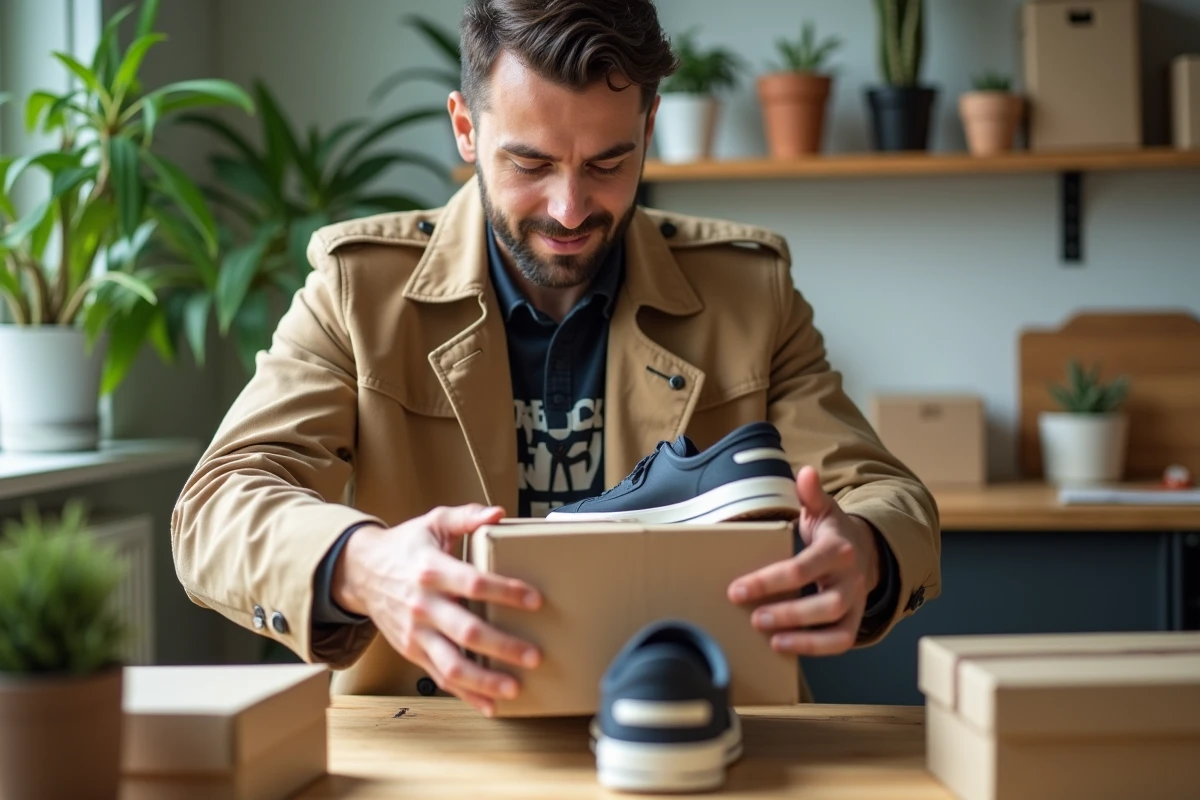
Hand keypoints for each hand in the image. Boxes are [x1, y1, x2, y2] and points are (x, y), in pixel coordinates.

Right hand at [332, 504, 542, 716]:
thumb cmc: (405, 546)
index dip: (505, 592)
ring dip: (484, 680)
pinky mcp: (413, 651)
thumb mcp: (434, 522)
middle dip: (502, 646)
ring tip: (515, 688)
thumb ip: (466, 517)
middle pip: (466, 632)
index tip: (535, 600)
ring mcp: (416, 632)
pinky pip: (440, 677)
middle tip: (534, 655)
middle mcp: (422, 605)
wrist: (361, 572)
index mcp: (431, 571)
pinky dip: (465, 694)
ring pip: (451, 664)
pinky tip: (490, 704)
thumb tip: (497, 513)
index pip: (473, 584)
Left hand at [727, 466, 880, 656]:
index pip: (803, 567)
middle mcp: (851, 578)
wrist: (865, 550)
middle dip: (789, 613)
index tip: (737, 589)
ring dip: (803, 637)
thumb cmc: (831, 531)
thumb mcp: (822, 508)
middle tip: (754, 617)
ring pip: (837, 628)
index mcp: (837, 549)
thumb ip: (811, 494)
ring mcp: (855, 603)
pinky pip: (841, 641)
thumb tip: (805, 472)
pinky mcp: (854, 621)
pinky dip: (815, 648)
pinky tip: (784, 646)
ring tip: (770, 638)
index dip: (769, 581)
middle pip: (825, 603)